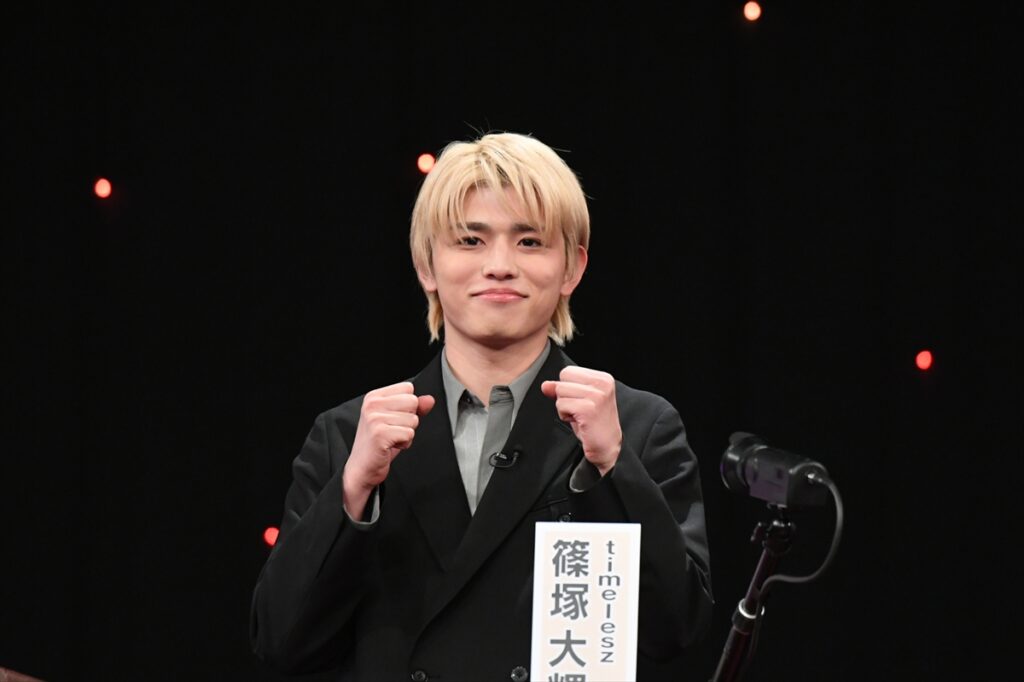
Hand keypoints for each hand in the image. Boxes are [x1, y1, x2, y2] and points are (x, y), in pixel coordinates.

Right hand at [343, 382, 434, 517]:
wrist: (362, 468)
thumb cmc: (378, 444)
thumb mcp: (397, 421)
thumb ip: (414, 408)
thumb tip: (430, 399)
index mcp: (374, 397)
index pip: (408, 388)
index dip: (408, 406)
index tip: (394, 419)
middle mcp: (372, 404)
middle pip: (412, 401)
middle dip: (409, 420)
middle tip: (393, 430)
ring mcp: (375, 418)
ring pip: (413, 419)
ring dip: (407, 434)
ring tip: (391, 439)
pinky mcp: (380, 433)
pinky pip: (409, 433)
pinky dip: (405, 443)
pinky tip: (390, 446)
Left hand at [541, 366, 621, 475]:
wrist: (607, 446)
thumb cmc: (594, 424)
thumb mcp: (578, 401)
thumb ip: (562, 389)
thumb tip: (545, 385)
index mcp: (603, 378)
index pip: (568, 371)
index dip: (567, 388)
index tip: (581, 401)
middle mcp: (602, 384)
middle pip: (563, 380)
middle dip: (565, 397)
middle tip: (580, 410)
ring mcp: (596, 396)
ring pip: (560, 392)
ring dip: (564, 408)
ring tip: (580, 416)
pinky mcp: (588, 409)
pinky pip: (561, 405)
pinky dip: (565, 416)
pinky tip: (579, 422)